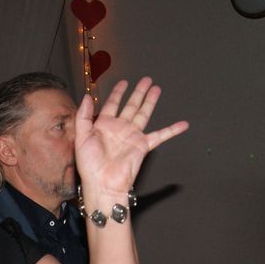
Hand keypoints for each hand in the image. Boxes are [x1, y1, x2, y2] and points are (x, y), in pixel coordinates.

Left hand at [74, 77, 188, 199]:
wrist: (103, 183)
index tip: (124, 82)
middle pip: (131, 105)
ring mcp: (132, 136)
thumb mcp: (81, 137)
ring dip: (150, 101)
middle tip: (146, 80)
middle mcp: (119, 128)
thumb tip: (87, 96)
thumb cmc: (90, 165)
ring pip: (144, 114)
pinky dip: (172, 130)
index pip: (112, 104)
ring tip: (156, 89)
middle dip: (138, 92)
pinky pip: (160, 135)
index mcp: (104, 125)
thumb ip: (83, 116)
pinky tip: (183, 124)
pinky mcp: (142, 145)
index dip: (118, 92)